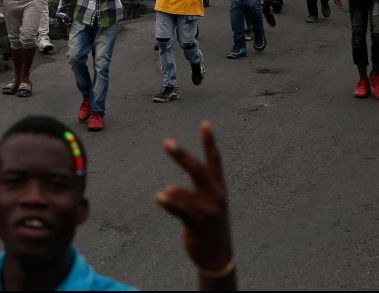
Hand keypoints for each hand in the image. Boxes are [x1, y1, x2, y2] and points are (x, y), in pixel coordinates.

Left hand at [156, 121, 233, 271]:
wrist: (219, 256)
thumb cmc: (210, 226)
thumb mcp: (208, 205)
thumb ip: (194, 192)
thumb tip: (168, 189)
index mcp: (219, 188)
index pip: (215, 160)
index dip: (210, 142)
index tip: (205, 123)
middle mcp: (216, 196)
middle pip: (198, 170)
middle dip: (182, 156)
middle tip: (167, 142)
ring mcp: (208, 211)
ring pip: (187, 194)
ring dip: (174, 193)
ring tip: (164, 194)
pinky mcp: (199, 225)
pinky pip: (182, 211)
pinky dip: (170, 203)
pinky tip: (159, 198)